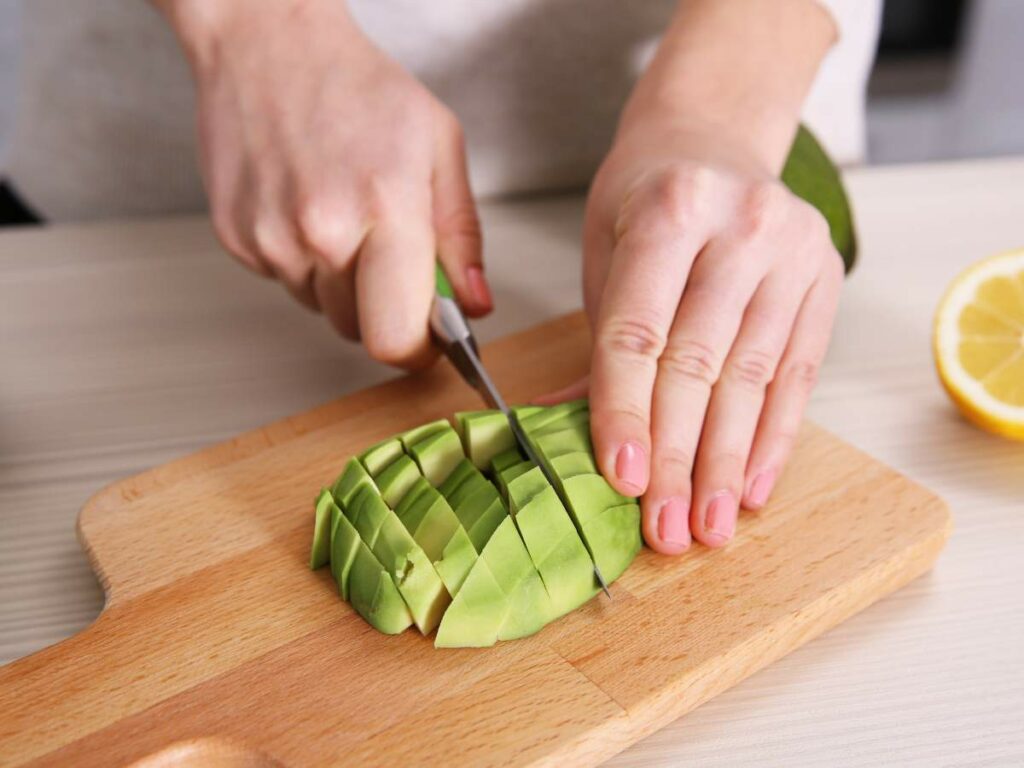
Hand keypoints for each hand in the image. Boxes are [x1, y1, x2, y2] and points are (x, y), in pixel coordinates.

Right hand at [158, 0, 491, 366]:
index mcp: (384, 209)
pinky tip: (305, 204)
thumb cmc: (360, 87)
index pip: (397, 337)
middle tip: (387, 251)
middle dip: (383, 308)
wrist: (267, 43)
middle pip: (360, 331)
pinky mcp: (236, 240)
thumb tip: (475, 305)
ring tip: (342, 210)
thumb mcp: (439, 147)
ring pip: (323, 309)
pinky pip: (285, 282)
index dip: (419, 349)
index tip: (430, 337)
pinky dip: (303, 260)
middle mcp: (320, 233)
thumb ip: (461, 237)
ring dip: (341, 281)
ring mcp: (270, 239)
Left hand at [544, 117, 842, 552]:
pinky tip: (753, 486)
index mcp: (671, 209)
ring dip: (726, 464)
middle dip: (677, 458)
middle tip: (664, 529)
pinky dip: (774, 438)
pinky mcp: (827, 276)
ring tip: (708, 525)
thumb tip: (572, 434)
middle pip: (698, 365)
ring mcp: (794, 250)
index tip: (622, 480)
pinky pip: (800, 374)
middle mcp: (741, 226)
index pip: (640, 333)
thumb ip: (599, 341)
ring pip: (753, 379)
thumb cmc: (646, 200)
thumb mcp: (604, 251)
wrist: (714, 140)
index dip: (628, 412)